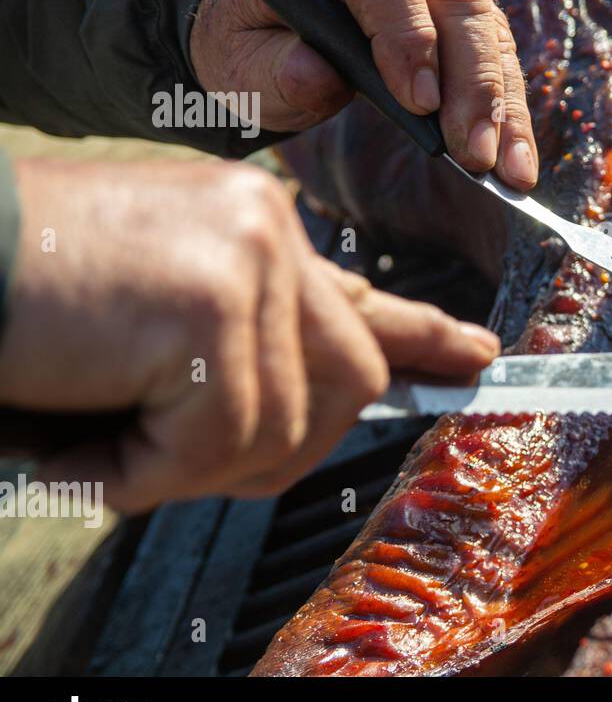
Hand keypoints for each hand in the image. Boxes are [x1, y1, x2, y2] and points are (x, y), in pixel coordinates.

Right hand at [0, 159, 500, 512]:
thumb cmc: (33, 297)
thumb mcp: (155, 317)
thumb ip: (244, 348)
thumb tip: (321, 404)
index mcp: (259, 229)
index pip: (362, 296)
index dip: (423, 338)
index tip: (478, 359)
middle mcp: (268, 230)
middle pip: (350, 380)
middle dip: (285, 448)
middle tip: (186, 461)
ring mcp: (244, 261)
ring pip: (281, 424)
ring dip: (189, 465)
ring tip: (104, 443)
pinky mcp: (206, 305)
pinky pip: (215, 439)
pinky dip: (143, 472)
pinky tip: (84, 449)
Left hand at [190, 0, 536, 188]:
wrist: (267, 15)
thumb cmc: (251, 35)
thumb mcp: (237, 54)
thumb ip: (271, 66)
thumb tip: (317, 75)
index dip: (408, 34)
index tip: (420, 105)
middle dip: (472, 82)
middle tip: (475, 153)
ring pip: (487, 27)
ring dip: (502, 103)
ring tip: (509, 169)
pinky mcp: (462, 3)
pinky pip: (497, 53)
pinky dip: (509, 110)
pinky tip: (517, 158)